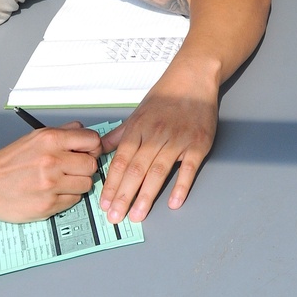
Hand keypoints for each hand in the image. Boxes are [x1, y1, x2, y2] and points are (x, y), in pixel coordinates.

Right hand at [0, 124, 101, 222]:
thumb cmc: (8, 161)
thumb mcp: (34, 137)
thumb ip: (62, 132)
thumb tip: (83, 130)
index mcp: (50, 140)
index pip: (92, 141)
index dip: (92, 148)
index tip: (86, 152)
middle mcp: (52, 161)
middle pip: (91, 165)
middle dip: (84, 168)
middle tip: (72, 169)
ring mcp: (50, 185)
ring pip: (86, 184)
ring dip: (76, 184)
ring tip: (60, 182)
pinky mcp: (48, 205)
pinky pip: (73, 201)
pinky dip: (66, 197)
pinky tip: (52, 192)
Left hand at [99, 63, 218, 221]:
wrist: (192, 78)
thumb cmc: (164, 97)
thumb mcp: (137, 113)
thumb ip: (119, 135)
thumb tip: (99, 150)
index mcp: (138, 130)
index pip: (120, 161)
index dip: (111, 184)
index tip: (104, 204)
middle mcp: (155, 136)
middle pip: (136, 170)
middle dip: (123, 196)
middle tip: (115, 217)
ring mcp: (177, 141)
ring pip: (158, 171)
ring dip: (147, 195)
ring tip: (137, 216)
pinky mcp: (198, 144)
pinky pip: (188, 168)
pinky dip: (181, 185)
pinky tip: (173, 202)